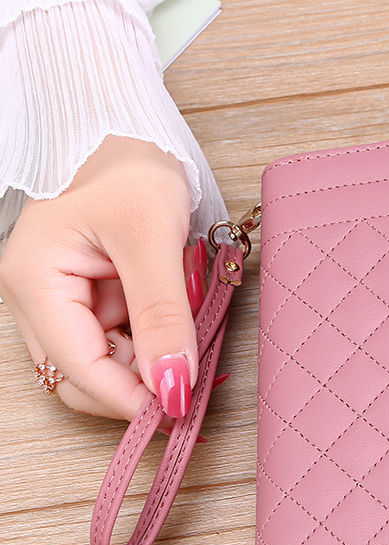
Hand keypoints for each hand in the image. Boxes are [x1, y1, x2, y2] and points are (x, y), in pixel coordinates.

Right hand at [0, 136, 206, 420]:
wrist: (127, 130)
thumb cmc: (128, 165)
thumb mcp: (151, 236)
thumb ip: (162, 315)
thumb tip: (172, 385)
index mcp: (35, 280)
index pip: (79, 368)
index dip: (130, 399)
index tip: (180, 411)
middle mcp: (41, 298)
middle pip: (86, 378)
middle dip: (139, 387)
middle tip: (193, 386)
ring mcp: (66, 301)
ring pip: (107, 366)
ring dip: (151, 367)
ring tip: (193, 347)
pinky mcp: (92, 299)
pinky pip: (122, 343)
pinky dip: (155, 347)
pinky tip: (181, 334)